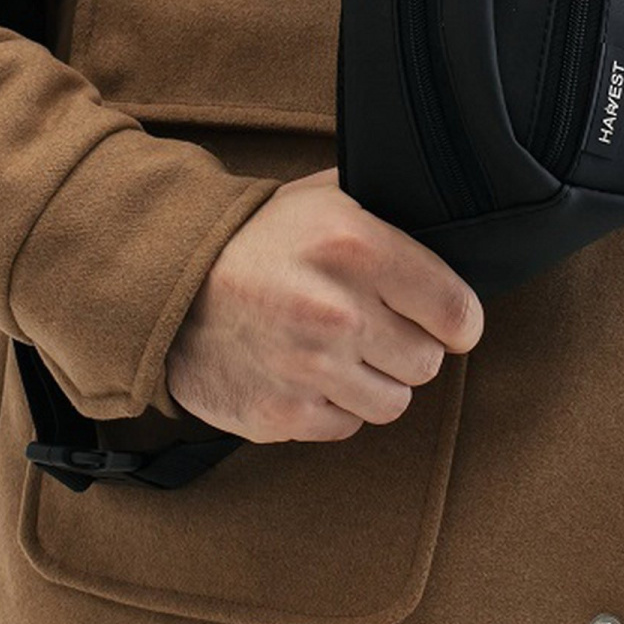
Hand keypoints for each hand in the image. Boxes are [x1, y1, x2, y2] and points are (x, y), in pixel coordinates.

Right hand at [165, 167, 483, 443]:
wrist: (166, 286)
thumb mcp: (321, 198)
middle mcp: (337, 311)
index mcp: (356, 247)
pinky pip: (347, 425)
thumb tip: (452, 224)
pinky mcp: (283, 413)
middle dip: (408, 347)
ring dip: (375, 381)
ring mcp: (309, 369)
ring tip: (340, 351)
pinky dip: (334, 406)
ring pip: (393, 402)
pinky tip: (307, 372)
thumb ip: (387, 211)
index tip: (446, 321)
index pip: (458, 312)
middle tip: (375, 327)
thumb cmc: (253, 239)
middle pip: (428, 362)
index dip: (458, 320)